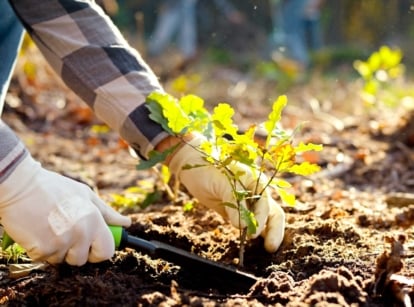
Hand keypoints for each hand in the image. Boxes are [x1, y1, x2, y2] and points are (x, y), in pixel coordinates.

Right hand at [0, 155, 130, 265]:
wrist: (20, 185)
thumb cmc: (54, 188)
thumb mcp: (84, 195)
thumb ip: (106, 212)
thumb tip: (126, 223)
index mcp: (94, 219)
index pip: (107, 251)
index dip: (100, 252)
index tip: (93, 248)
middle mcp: (81, 232)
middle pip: (83, 260)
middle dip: (76, 253)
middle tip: (66, 235)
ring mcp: (61, 242)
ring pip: (63, 260)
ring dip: (57, 250)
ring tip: (50, 228)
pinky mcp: (41, 250)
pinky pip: (45, 259)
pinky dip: (41, 250)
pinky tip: (38, 231)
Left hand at [168, 135, 284, 252]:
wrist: (192, 164)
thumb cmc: (207, 167)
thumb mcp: (221, 182)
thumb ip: (234, 202)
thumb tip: (244, 226)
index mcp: (255, 180)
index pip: (265, 203)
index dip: (261, 219)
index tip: (253, 233)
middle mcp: (256, 192)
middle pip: (272, 212)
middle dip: (274, 230)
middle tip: (270, 248)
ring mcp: (248, 202)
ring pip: (265, 220)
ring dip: (266, 234)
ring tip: (265, 250)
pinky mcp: (238, 211)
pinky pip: (250, 223)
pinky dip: (253, 233)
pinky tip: (252, 245)